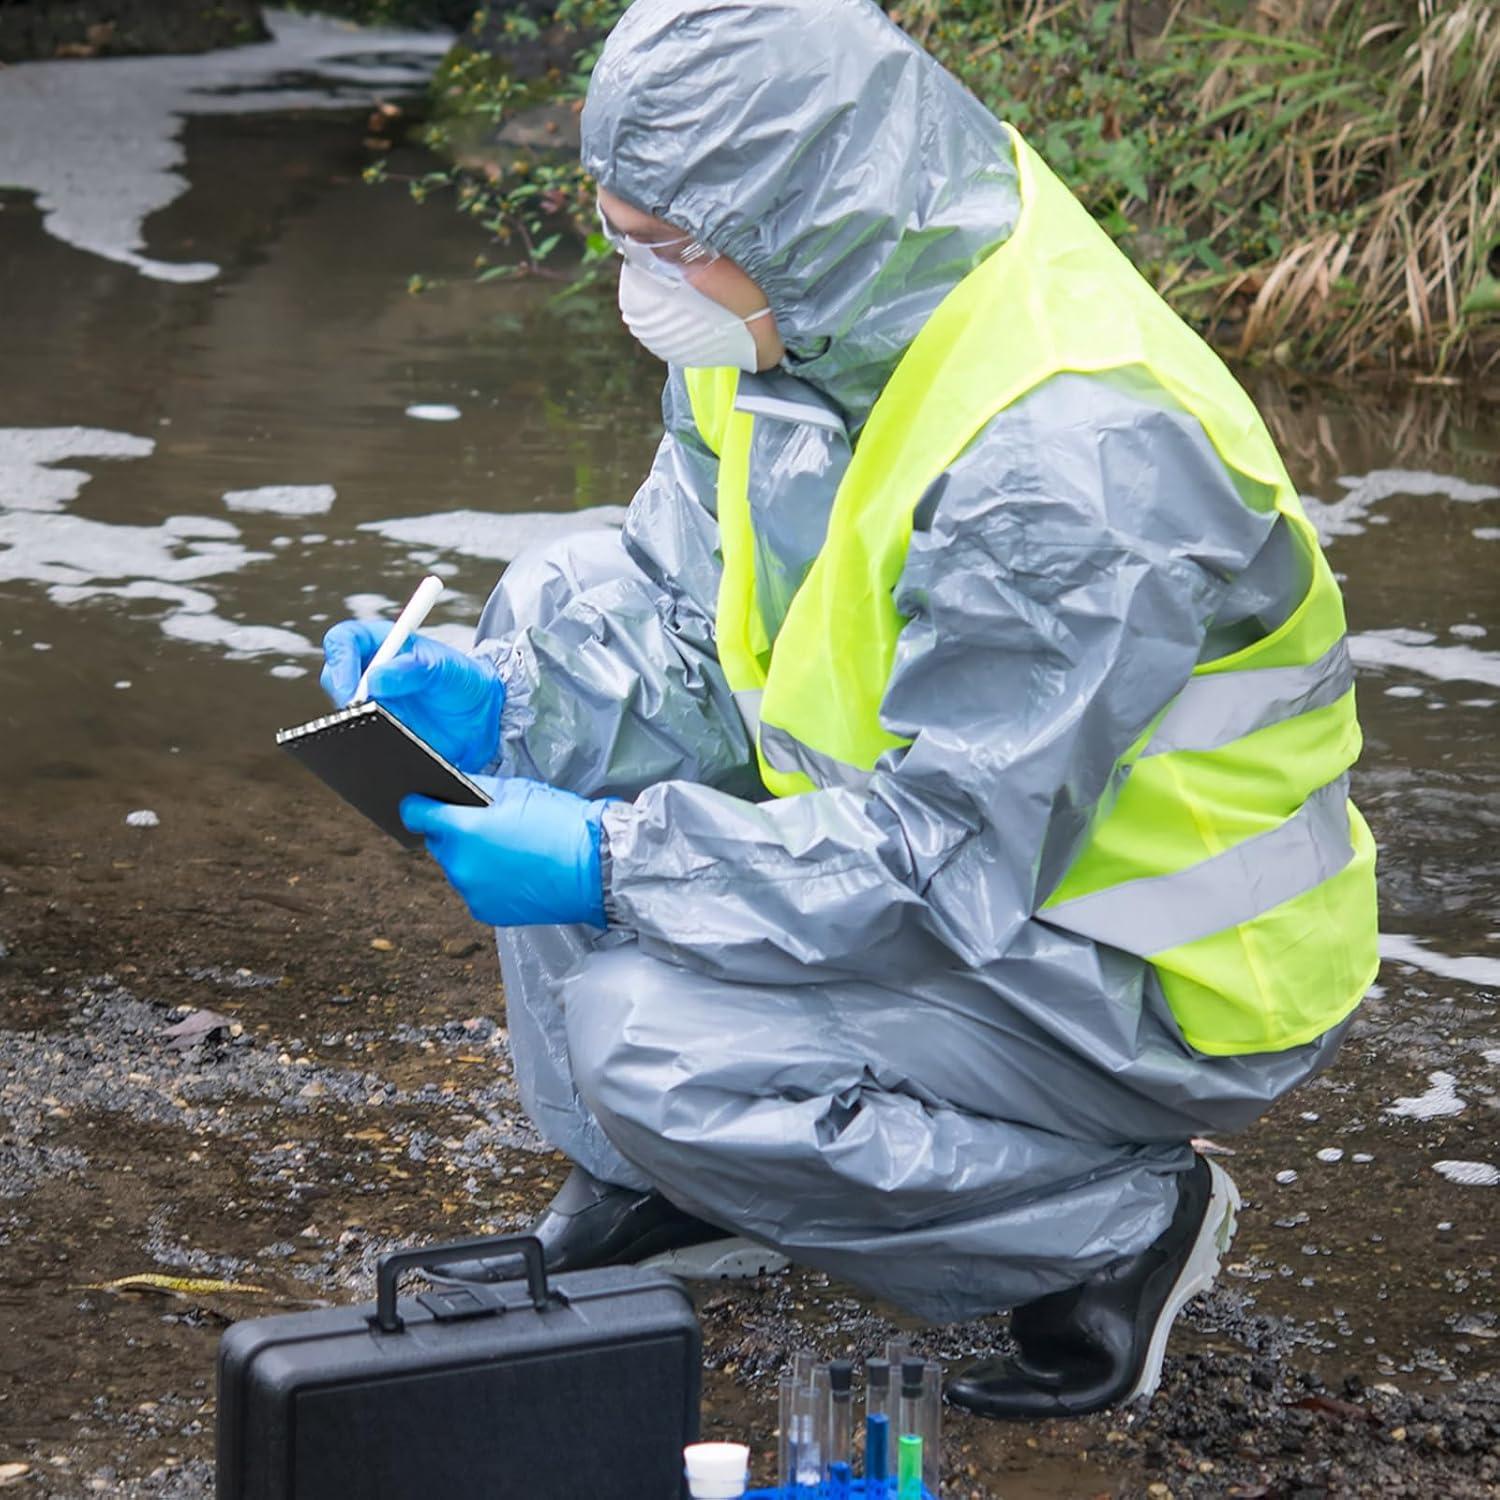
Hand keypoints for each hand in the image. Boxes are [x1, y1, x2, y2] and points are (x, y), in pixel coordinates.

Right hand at [320, 619, 504, 773]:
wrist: (483, 719)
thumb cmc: (465, 682)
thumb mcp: (446, 669)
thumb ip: (413, 669)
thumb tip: (374, 680)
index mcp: (384, 644)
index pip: (343, 641)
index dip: (339, 660)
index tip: (353, 688)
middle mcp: (371, 671)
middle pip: (334, 678)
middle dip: (344, 696)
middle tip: (362, 714)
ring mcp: (372, 702)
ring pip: (343, 711)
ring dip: (354, 721)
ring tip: (382, 731)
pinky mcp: (377, 729)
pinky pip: (359, 735)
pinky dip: (366, 741)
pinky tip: (386, 746)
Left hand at [400, 776, 610, 929]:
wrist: (596, 869)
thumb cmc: (562, 824)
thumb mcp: (519, 790)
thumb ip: (477, 788)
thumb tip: (453, 785)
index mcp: (463, 829)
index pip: (416, 813)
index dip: (419, 804)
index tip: (423, 802)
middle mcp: (460, 864)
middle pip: (439, 842)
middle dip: (455, 832)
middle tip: (489, 826)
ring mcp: (472, 891)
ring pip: (458, 867)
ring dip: (472, 858)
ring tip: (508, 850)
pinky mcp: (486, 912)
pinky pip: (475, 889)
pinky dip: (487, 881)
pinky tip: (514, 871)